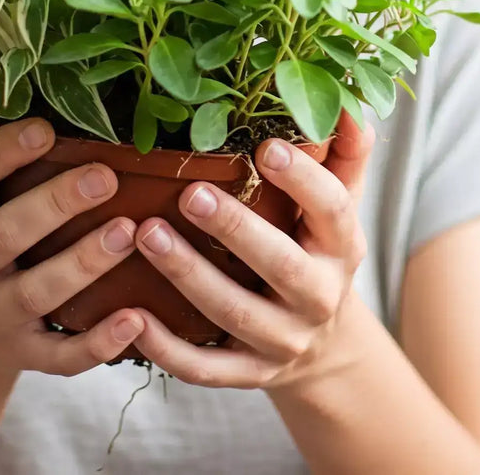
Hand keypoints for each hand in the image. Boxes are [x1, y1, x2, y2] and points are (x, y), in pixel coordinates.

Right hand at [0, 87, 144, 377]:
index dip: (4, 151)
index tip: (47, 126)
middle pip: (5, 234)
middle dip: (55, 204)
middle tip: (106, 176)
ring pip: (36, 292)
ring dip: (83, 263)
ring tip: (130, 232)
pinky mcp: (24, 354)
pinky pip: (59, 356)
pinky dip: (96, 344)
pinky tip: (136, 320)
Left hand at [129, 110, 375, 391]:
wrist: (326, 348)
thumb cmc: (317, 250)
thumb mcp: (338, 206)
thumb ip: (344, 155)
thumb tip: (347, 104)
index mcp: (341, 248)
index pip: (332, 211)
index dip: (303, 180)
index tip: (265, 148)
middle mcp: (318, 298)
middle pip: (280, 266)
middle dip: (235, 230)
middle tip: (190, 194)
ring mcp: (283, 342)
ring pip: (234, 314)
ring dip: (189, 275)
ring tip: (145, 234)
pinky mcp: (248, 374)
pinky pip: (206, 369)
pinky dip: (168, 350)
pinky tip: (131, 317)